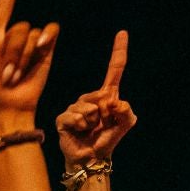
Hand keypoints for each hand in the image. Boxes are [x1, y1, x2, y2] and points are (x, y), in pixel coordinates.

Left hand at [0, 0, 59, 118]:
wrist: (6, 106)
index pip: (4, 4)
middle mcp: (13, 37)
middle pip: (20, 27)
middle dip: (13, 53)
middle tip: (5, 75)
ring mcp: (30, 43)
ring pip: (33, 34)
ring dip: (25, 57)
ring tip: (16, 76)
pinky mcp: (45, 50)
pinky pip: (50, 32)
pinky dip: (46, 39)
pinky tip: (41, 50)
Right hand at [54, 31, 135, 165]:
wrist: (91, 158)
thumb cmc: (108, 139)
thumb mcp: (125, 124)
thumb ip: (126, 112)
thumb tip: (113, 102)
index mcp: (106, 95)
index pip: (114, 69)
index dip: (118, 51)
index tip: (122, 33)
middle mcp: (89, 98)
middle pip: (100, 95)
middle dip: (105, 112)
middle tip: (101, 125)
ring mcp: (75, 107)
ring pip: (87, 107)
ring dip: (91, 121)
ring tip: (89, 130)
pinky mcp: (63, 118)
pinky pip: (73, 116)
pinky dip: (79, 125)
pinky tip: (79, 131)